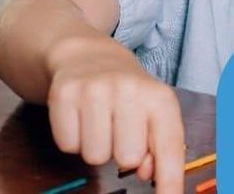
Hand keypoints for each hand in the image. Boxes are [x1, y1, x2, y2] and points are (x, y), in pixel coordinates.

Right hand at [44, 35, 186, 192]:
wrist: (87, 55)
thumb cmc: (126, 93)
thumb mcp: (152, 112)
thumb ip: (158, 145)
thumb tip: (146, 172)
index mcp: (159, 97)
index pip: (169, 146)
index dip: (170, 179)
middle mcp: (129, 89)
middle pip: (127, 157)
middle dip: (122, 153)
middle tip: (118, 131)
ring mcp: (94, 89)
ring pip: (95, 156)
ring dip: (96, 147)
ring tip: (99, 123)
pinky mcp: (63, 94)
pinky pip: (67, 146)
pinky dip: (72, 139)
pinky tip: (80, 117)